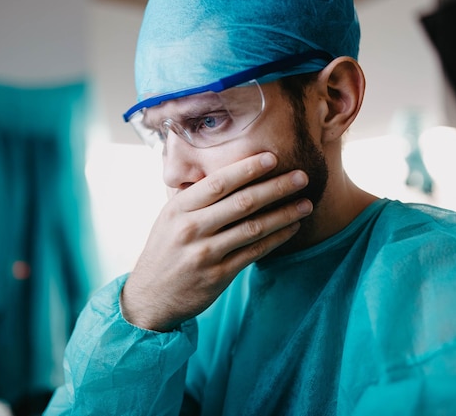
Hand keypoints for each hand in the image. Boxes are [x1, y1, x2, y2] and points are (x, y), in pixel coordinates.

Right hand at [121, 152, 311, 330]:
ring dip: (284, 214)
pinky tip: (291, 228)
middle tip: (301, 176)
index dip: (247, 169)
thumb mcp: (168, 219)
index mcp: (179, 209)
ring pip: (253, 228)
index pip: (218, 183)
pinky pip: (254, 253)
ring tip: (306, 203)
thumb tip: (226, 173)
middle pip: (242, 203)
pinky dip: (276, 239)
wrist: (150, 297)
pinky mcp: (218, 276)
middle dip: (276, 187)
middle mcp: (191, 229)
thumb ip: (194, 198)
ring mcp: (205, 254)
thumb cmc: (164, 251)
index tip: (272, 157)